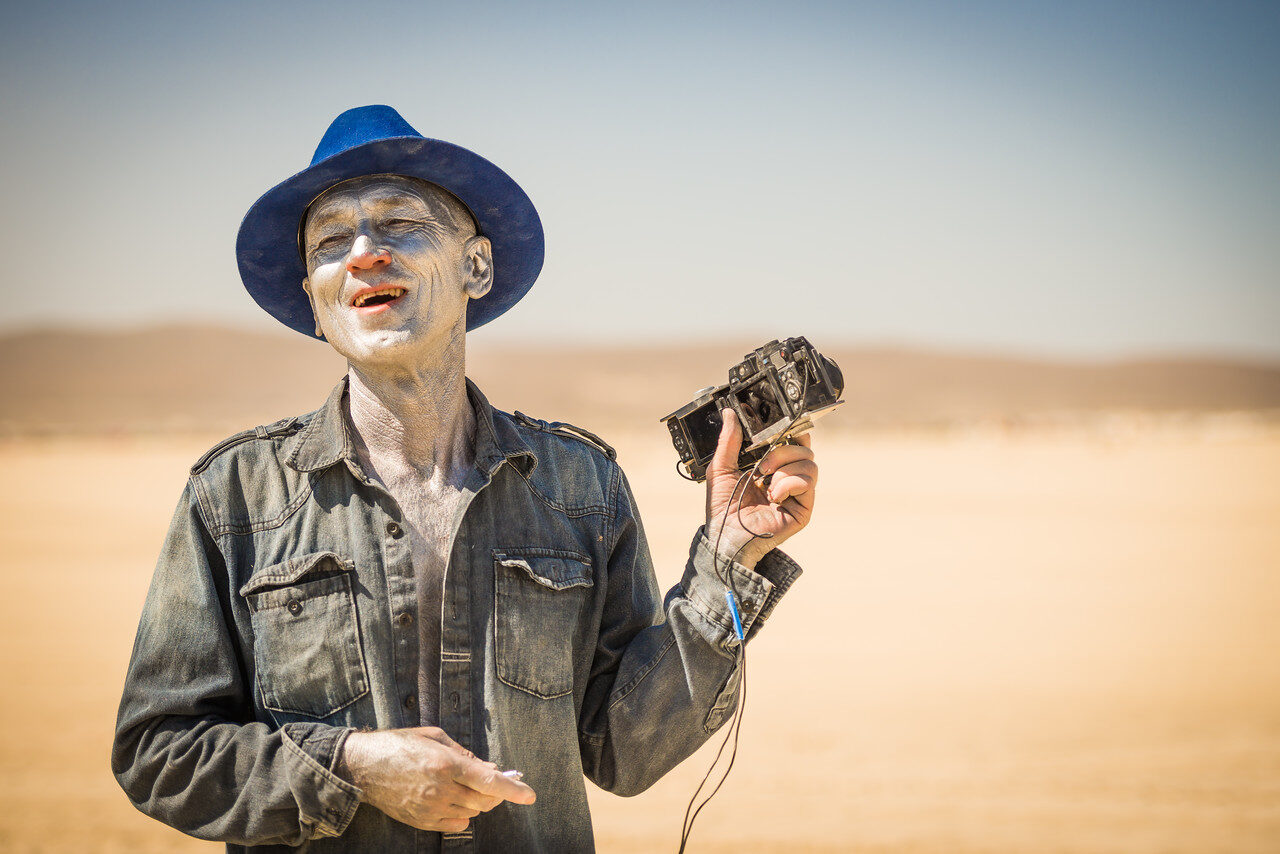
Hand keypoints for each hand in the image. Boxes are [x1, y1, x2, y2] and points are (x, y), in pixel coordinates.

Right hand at [337, 726, 535, 832]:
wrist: (363, 767)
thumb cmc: (399, 745)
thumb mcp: (434, 737)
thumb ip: (465, 754)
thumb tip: (490, 767)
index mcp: (445, 763)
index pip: (489, 781)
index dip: (513, 789)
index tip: (530, 795)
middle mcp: (440, 789)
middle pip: (484, 801)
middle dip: (496, 793)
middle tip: (494, 781)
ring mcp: (430, 808)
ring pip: (472, 813)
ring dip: (478, 801)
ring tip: (467, 786)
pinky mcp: (422, 821)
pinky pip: (456, 825)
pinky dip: (463, 815)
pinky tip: (454, 800)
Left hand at [704, 409, 817, 567]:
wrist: (726, 536)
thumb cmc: (723, 508)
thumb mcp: (720, 468)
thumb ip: (728, 441)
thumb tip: (730, 414)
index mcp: (771, 466)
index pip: (791, 441)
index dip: (792, 429)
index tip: (784, 423)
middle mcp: (787, 477)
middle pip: (802, 447)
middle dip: (781, 450)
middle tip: (761, 465)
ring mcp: (797, 492)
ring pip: (809, 461)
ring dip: (784, 466)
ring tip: (764, 481)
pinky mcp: (804, 507)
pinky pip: (808, 480)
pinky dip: (788, 482)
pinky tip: (773, 495)